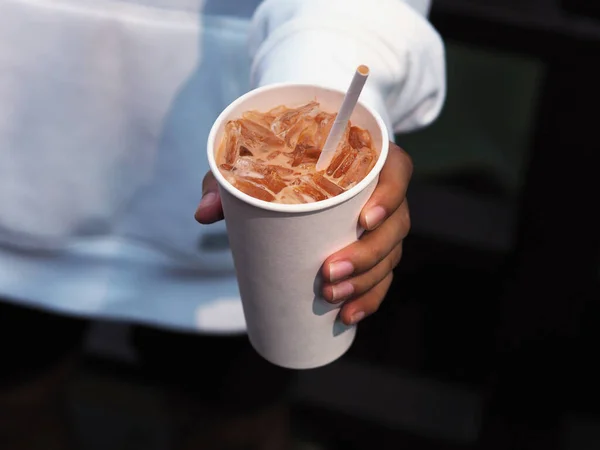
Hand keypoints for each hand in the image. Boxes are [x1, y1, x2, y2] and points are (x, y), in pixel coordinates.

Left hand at [195, 142, 412, 326]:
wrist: (296, 171)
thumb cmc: (281, 161)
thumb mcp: (253, 164)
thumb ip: (229, 181)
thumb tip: (204, 213)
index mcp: (368, 159)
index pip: (397, 171)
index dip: (390, 195)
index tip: (364, 219)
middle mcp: (383, 193)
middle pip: (395, 225)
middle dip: (367, 255)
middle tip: (328, 273)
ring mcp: (383, 225)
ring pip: (390, 256)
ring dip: (367, 282)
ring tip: (333, 298)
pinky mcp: (374, 251)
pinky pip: (383, 277)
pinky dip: (369, 298)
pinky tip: (349, 315)